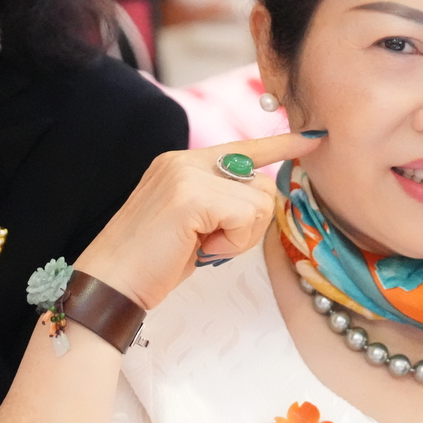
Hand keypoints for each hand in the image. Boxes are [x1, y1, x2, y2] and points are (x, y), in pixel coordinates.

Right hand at [73, 132, 322, 310]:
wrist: (110, 283)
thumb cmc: (152, 262)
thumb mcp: (192, 222)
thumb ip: (220, 201)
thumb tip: (261, 195)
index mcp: (183, 163)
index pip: (243, 148)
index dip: (280, 145)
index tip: (312, 139)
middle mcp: (185, 160)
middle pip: (260, 185)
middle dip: (247, 225)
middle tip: (209, 243)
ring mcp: (187, 175)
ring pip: (259, 202)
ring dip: (239, 236)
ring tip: (201, 246)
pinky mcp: (192, 196)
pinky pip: (246, 217)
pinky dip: (232, 243)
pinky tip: (201, 249)